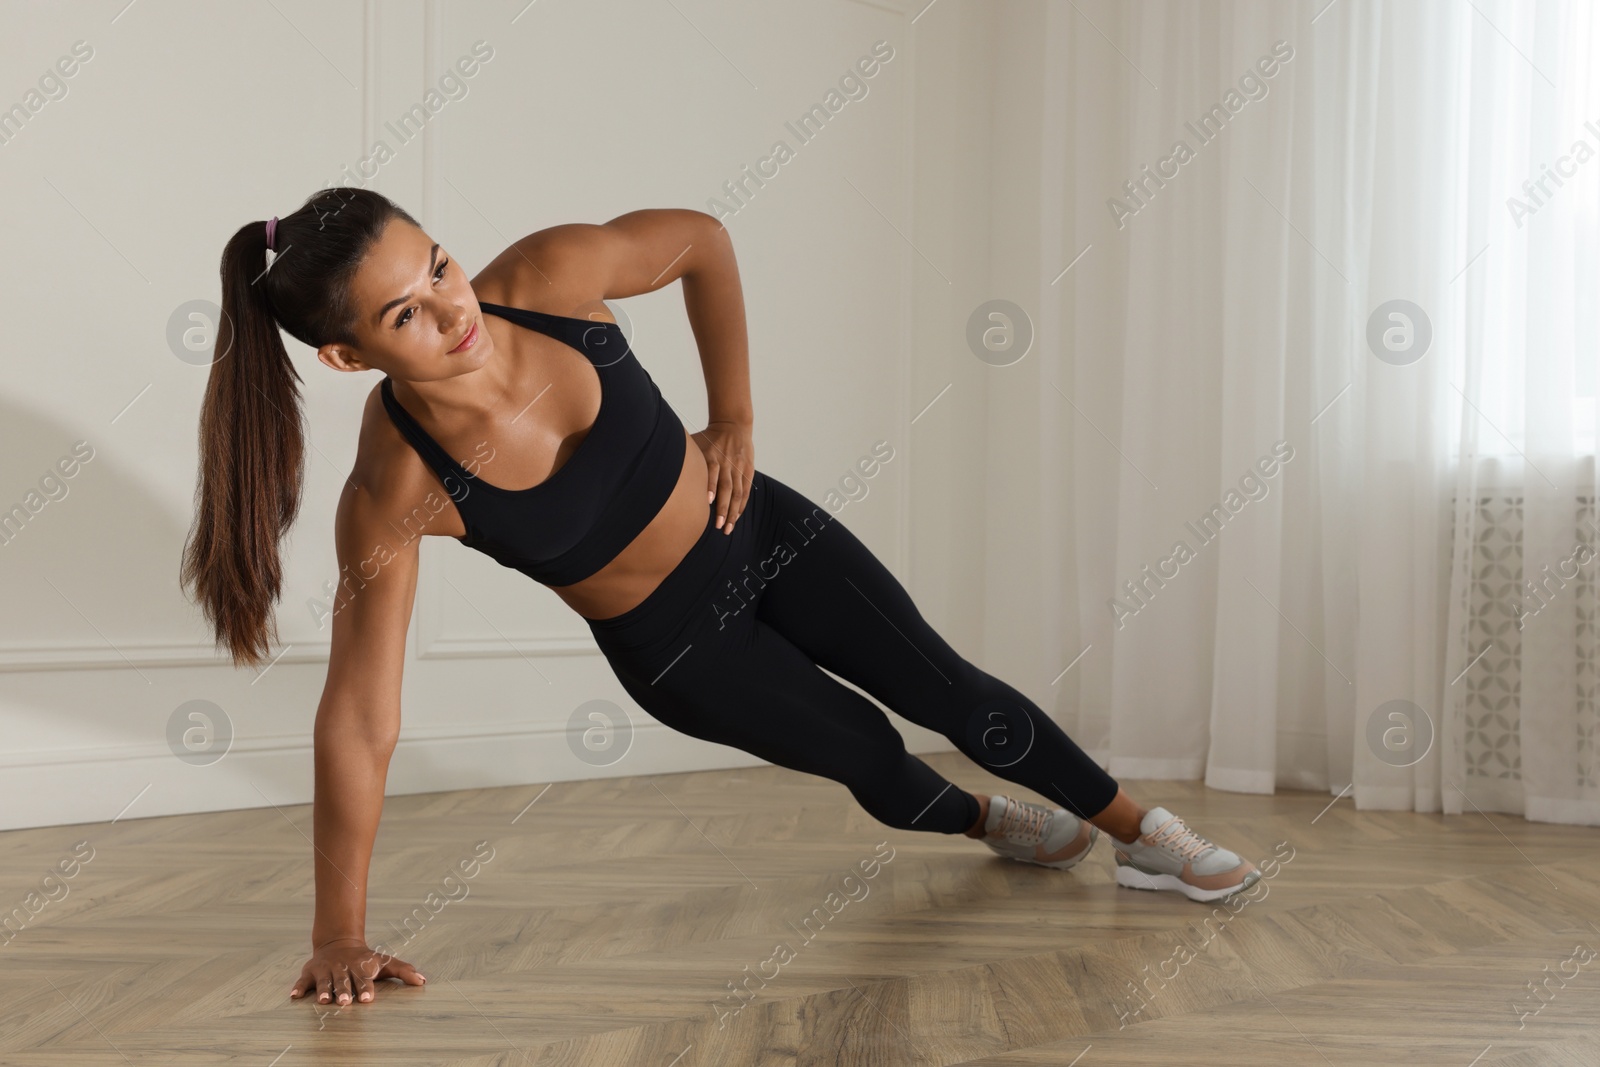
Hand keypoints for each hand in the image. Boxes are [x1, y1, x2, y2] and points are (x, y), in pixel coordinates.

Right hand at [290, 938, 425, 1005]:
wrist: (340, 942)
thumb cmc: (365, 959)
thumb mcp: (385, 961)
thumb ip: (404, 970)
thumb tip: (423, 981)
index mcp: (360, 967)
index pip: (363, 979)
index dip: (365, 988)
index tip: (368, 998)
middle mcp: (342, 968)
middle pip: (343, 981)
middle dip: (344, 991)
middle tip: (345, 1002)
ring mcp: (326, 970)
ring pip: (324, 982)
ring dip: (324, 991)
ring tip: (324, 1000)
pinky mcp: (310, 972)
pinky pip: (303, 981)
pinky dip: (298, 987)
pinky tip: (294, 996)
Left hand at [691, 420, 753, 534]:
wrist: (733, 425)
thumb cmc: (709, 437)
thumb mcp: (695, 442)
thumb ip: (683, 454)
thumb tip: (659, 461)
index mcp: (712, 456)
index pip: (712, 472)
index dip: (711, 486)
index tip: (707, 501)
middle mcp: (727, 462)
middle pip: (726, 487)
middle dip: (723, 507)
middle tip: (718, 526)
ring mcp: (738, 467)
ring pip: (737, 492)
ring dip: (732, 511)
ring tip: (727, 528)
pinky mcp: (747, 470)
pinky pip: (745, 490)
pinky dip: (741, 504)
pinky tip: (736, 517)